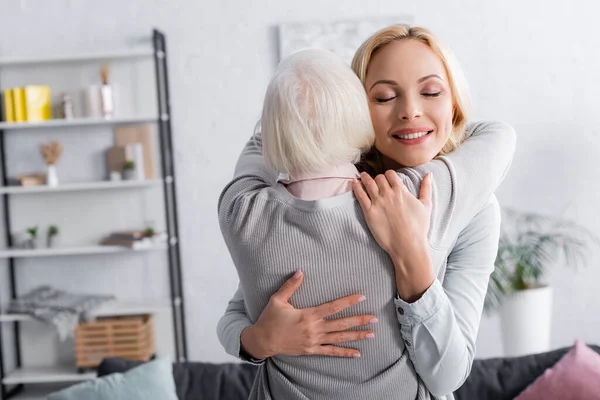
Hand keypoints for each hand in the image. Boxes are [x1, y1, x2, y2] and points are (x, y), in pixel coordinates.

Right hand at [241, 270, 377, 358]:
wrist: (262, 341)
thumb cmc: (270, 319)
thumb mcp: (278, 299)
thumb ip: (290, 285)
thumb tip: (300, 271)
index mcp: (309, 315)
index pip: (333, 307)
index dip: (348, 301)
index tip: (361, 297)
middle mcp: (314, 329)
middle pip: (341, 324)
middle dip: (359, 320)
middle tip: (375, 318)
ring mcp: (314, 341)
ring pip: (339, 338)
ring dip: (356, 336)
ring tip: (371, 334)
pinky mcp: (311, 350)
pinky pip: (331, 352)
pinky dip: (344, 353)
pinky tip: (357, 353)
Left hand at [353, 171, 434, 301]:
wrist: (408, 244)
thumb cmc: (418, 227)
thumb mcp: (426, 205)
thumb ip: (426, 188)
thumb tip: (428, 174)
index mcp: (401, 191)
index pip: (391, 174)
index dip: (388, 175)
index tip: (387, 178)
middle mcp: (388, 194)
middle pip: (379, 178)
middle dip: (377, 178)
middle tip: (375, 180)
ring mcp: (377, 202)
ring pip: (368, 183)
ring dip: (365, 178)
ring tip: (362, 176)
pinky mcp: (369, 212)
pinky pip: (360, 195)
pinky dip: (356, 187)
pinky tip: (354, 183)